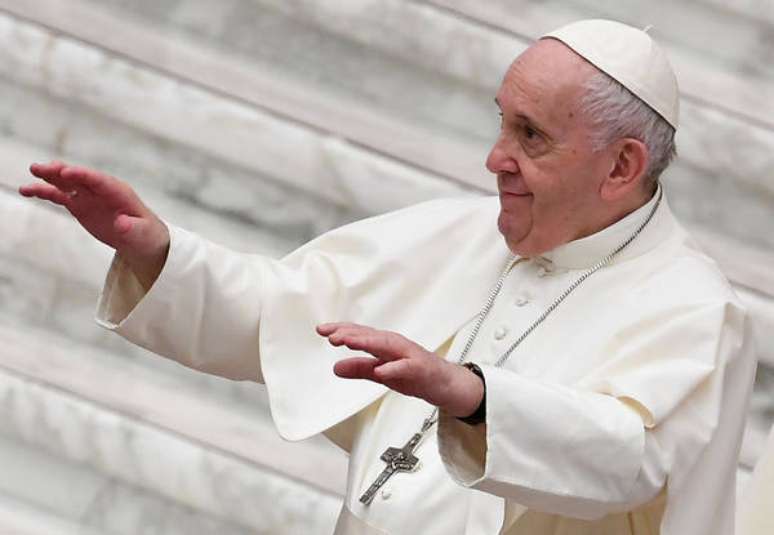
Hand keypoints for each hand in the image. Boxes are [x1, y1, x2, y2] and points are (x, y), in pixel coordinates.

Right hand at [19, 161, 169, 289]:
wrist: (142, 240)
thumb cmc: (147, 235)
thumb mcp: (143, 234)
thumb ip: (132, 228)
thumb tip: (122, 223)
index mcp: (120, 193)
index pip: (100, 181)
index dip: (84, 176)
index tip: (66, 173)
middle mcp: (102, 190)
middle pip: (80, 178)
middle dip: (61, 172)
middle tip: (40, 169)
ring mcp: (89, 197)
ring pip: (66, 184)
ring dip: (48, 179)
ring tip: (30, 177)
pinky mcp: (80, 206)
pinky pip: (60, 196)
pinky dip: (45, 192)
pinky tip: (27, 190)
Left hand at [317, 322, 483, 417]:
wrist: (444, 384)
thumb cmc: (415, 374)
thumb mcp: (381, 373)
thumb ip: (360, 368)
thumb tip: (336, 368)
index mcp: (384, 344)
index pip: (359, 334)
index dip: (340, 330)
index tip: (322, 330)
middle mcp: (395, 345)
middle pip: (370, 335)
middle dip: (350, 333)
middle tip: (330, 335)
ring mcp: (408, 355)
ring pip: (385, 345)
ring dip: (366, 342)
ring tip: (348, 342)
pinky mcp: (420, 368)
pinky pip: (404, 368)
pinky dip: (392, 368)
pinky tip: (380, 370)